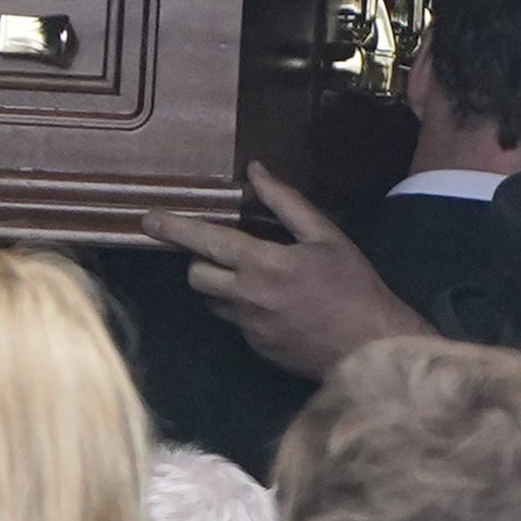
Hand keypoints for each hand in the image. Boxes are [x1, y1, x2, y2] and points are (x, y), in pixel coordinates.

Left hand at [145, 166, 437, 380]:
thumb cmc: (354, 286)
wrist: (371, 347)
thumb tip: (256, 171)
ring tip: (258, 278)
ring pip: (213, 302)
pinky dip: (245, 309)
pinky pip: (236, 323)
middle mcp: (247, 297)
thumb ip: (286, 203)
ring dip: (223, 286)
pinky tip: (277, 305)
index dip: (174, 228)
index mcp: (263, 264)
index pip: (205, 241)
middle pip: (196, 276)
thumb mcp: (326, 236)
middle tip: (226, 252)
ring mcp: (249, 328)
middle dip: (201, 260)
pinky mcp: (256, 349)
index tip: (149, 219)